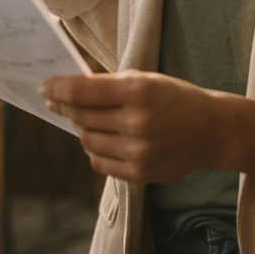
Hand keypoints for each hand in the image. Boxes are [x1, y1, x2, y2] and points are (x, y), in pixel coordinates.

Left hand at [40, 70, 224, 183]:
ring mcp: (138, 151)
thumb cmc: (174, 98)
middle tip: (57, 101)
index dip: (57, 88)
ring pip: (87, 140)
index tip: (44, 86)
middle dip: (64, 107)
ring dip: (80, 128)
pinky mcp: (140, 174)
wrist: (211, 130)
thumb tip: (67, 87)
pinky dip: (94, 149)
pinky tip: (101, 138)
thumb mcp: (145, 79)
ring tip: (86, 119)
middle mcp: (137, 122)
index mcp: (138, 91)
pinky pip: (99, 162)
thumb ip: (108, 83)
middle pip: (80, 116)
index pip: (81, 92)